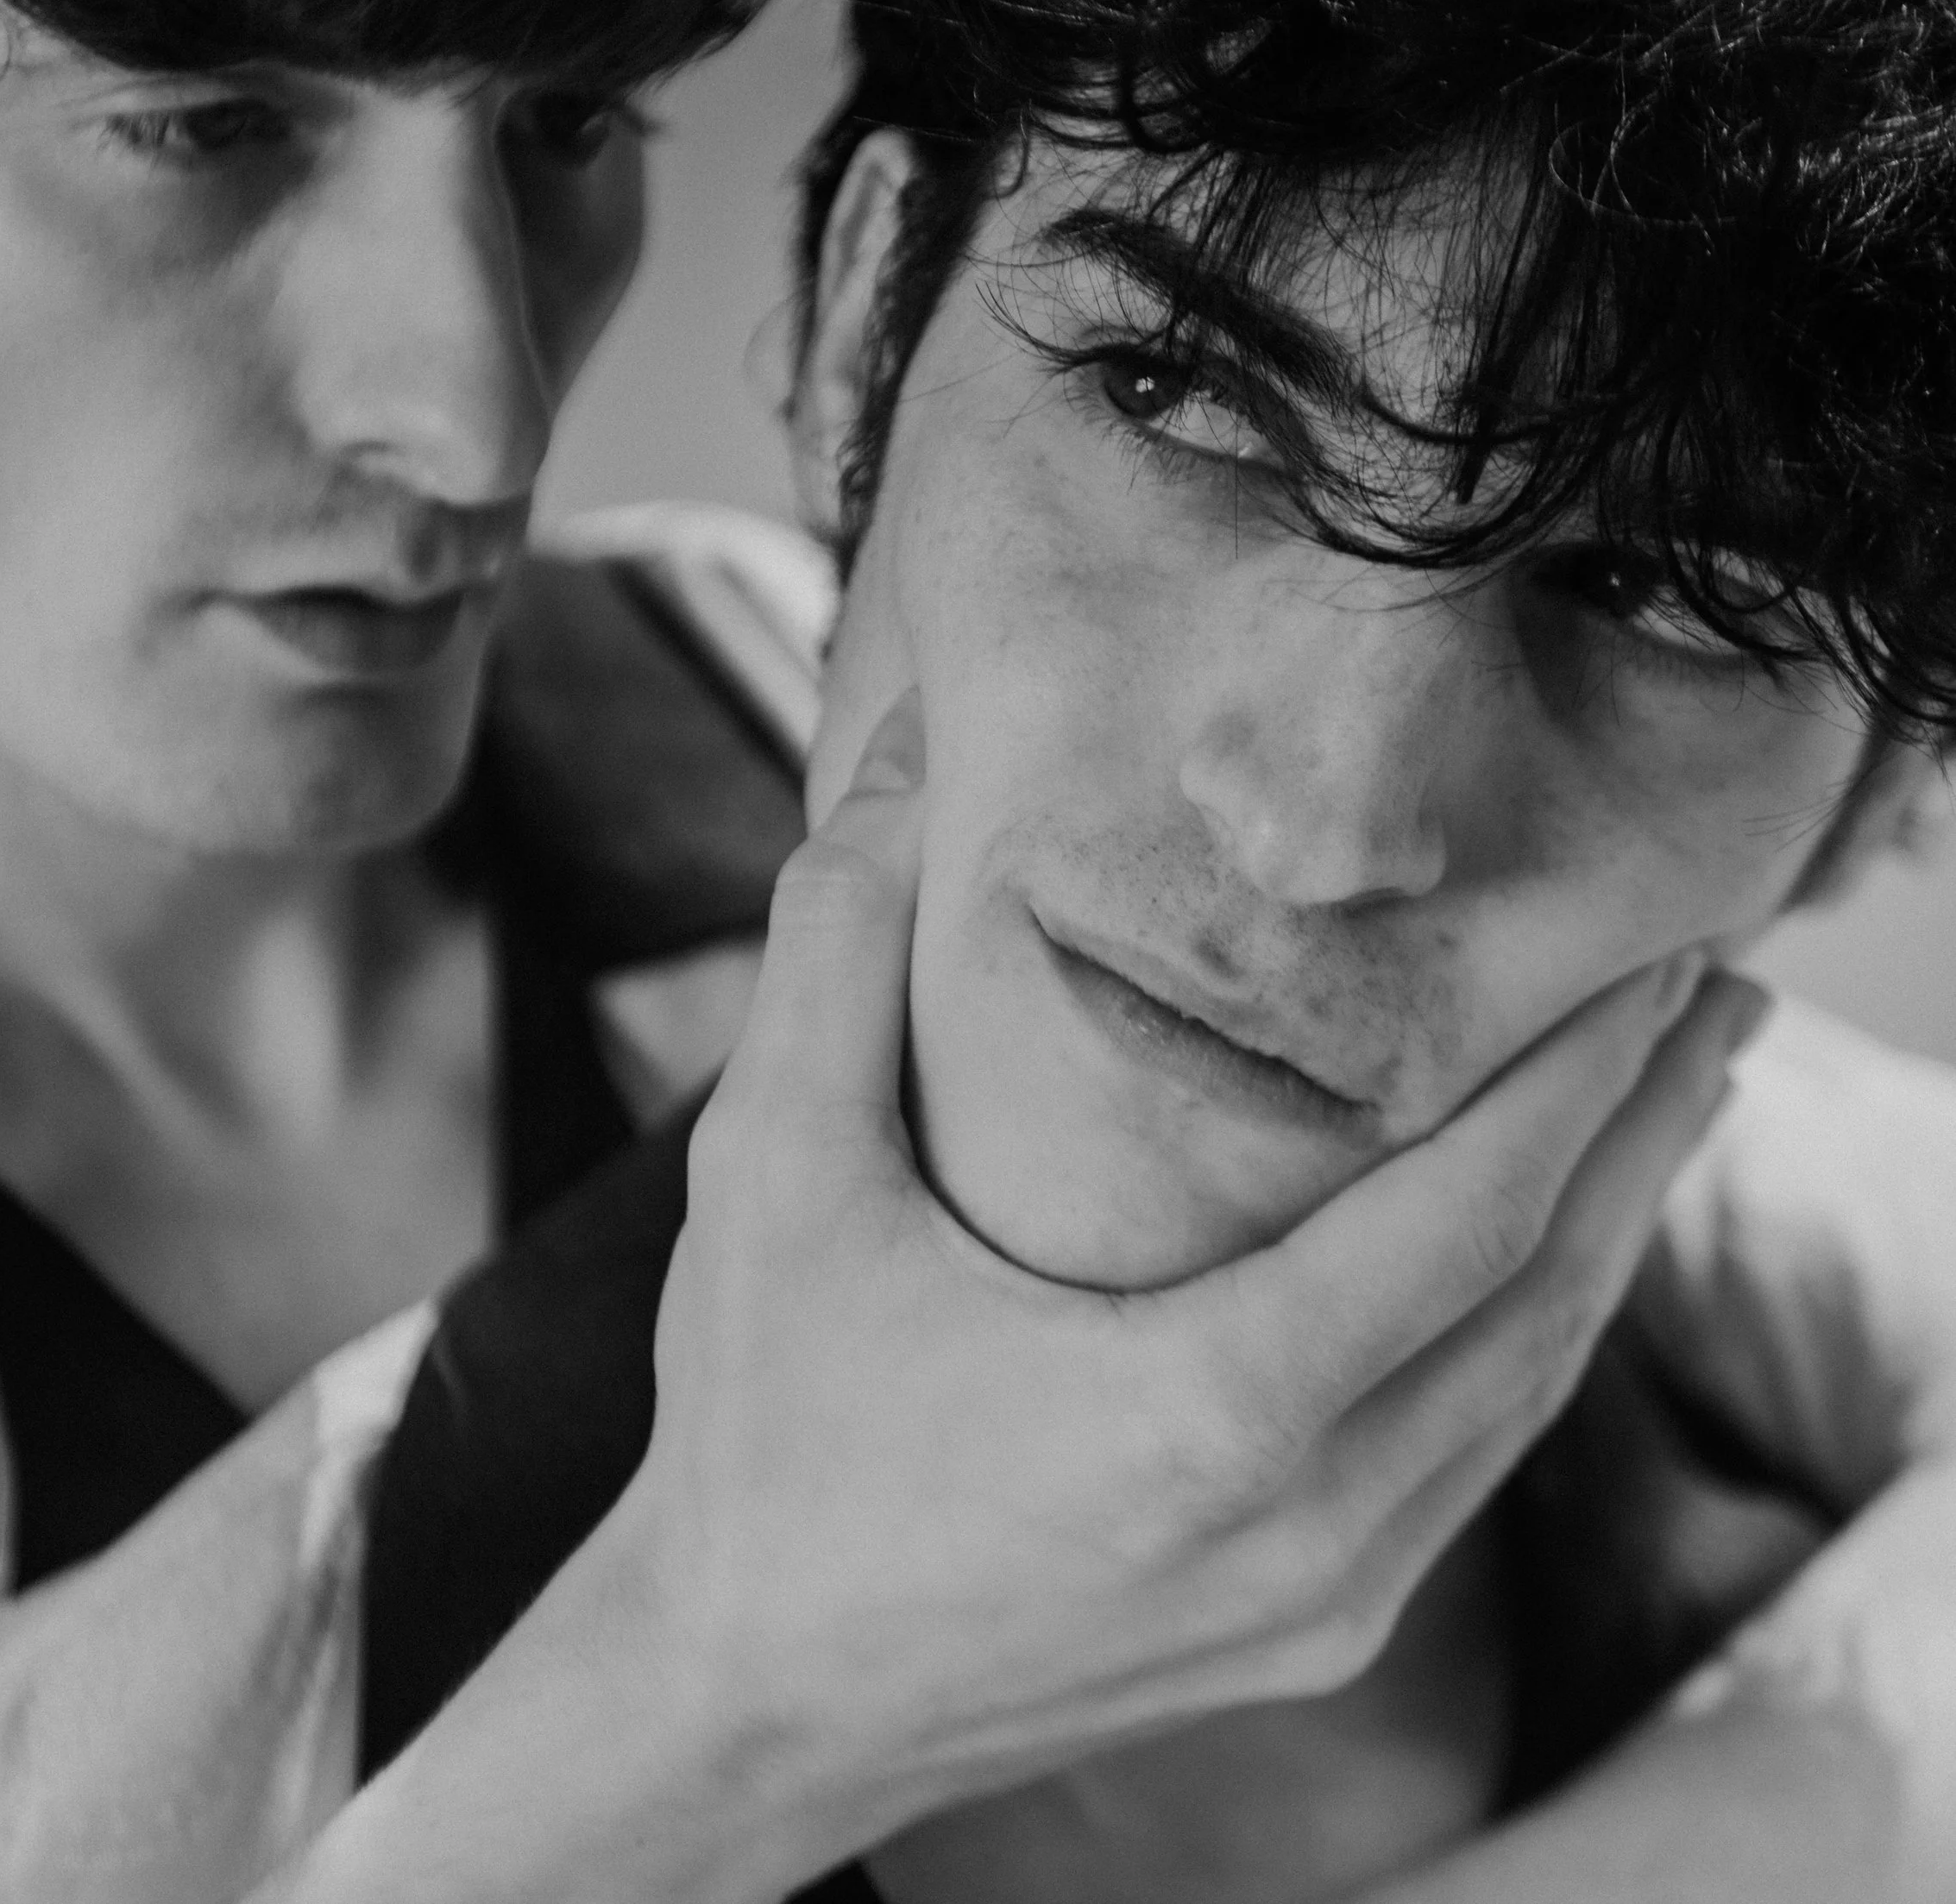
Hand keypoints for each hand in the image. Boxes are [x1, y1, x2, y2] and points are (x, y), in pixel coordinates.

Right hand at [607, 701, 1764, 1879]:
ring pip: (1527, 1394)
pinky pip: (1477, 1461)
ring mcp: (1327, 1603)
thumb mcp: (771, 1177)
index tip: (1652, 956)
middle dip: (1639, 1132)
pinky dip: (1534, 1332)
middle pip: (1541, 1304)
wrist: (747, 1700)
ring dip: (1607, 1231)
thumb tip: (896, 757)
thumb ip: (835, 953)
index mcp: (1203, 1417)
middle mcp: (1306, 1530)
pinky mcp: (1315, 1636)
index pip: (1463, 1225)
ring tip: (1667, 1091)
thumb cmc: (762, 1441)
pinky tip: (1547, 1251)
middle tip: (1712, 984)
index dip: (1575, 1081)